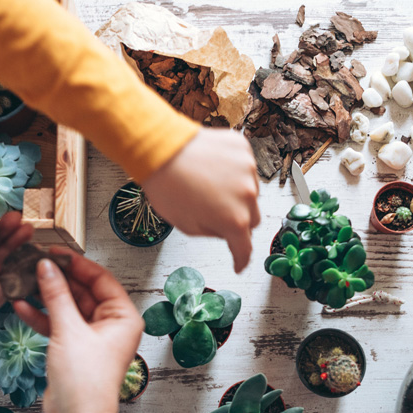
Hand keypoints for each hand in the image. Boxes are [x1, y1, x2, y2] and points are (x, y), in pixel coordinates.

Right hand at [14, 251, 142, 412]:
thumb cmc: (84, 380)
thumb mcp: (68, 329)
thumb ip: (56, 294)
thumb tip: (46, 266)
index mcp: (123, 316)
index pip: (100, 278)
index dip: (75, 263)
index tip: (53, 252)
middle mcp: (112, 325)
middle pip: (82, 291)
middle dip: (57, 279)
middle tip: (33, 263)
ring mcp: (93, 338)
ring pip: (68, 308)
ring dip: (46, 297)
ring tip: (22, 280)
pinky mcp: (76, 350)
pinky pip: (59, 325)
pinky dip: (42, 316)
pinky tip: (21, 305)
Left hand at [142, 128, 259, 272]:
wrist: (160, 149)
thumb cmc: (167, 188)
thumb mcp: (187, 226)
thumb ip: (213, 232)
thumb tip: (226, 230)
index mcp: (234, 220)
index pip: (245, 248)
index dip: (241, 259)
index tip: (239, 264)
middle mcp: (247, 195)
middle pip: (252, 218)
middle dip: (238, 220)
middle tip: (217, 214)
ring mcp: (248, 169)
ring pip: (249, 190)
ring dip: (236, 193)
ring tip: (209, 185)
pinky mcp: (242, 149)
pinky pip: (244, 166)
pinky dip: (233, 170)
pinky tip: (212, 168)